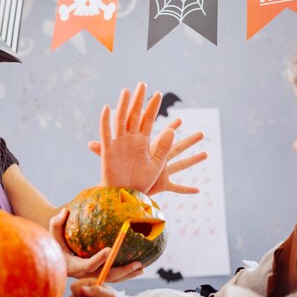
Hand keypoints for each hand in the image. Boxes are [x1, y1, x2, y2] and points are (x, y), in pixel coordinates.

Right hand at [49, 209, 143, 281]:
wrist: (54, 260)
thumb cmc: (53, 245)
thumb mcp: (51, 235)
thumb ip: (56, 223)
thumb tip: (65, 212)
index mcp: (73, 266)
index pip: (88, 265)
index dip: (99, 259)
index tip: (110, 249)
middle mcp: (83, 275)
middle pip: (105, 276)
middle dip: (122, 270)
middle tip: (137, 263)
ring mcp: (90, 277)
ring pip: (111, 279)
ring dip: (127, 274)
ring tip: (141, 267)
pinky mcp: (96, 277)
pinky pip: (112, 277)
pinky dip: (125, 274)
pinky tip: (137, 270)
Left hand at [90, 119, 207, 194]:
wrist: (117, 189)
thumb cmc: (115, 172)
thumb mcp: (108, 160)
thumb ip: (103, 150)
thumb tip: (89, 143)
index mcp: (144, 146)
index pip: (155, 130)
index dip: (162, 118)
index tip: (169, 104)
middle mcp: (156, 157)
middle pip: (175, 145)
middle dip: (187, 138)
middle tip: (202, 133)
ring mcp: (160, 171)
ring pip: (181, 163)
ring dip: (194, 159)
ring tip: (207, 154)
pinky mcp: (161, 185)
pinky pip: (176, 189)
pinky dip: (186, 191)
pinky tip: (198, 192)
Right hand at [97, 82, 173, 193]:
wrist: (127, 195)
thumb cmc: (142, 182)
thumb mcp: (157, 164)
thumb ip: (163, 147)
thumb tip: (172, 130)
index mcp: (143, 141)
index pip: (149, 119)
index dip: (153, 107)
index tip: (158, 93)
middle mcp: (131, 139)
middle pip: (134, 115)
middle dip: (138, 100)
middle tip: (142, 83)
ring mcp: (119, 143)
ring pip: (120, 120)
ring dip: (123, 105)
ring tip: (127, 91)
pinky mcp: (108, 152)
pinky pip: (106, 134)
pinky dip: (105, 122)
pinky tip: (106, 109)